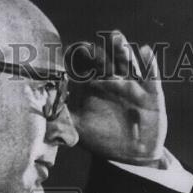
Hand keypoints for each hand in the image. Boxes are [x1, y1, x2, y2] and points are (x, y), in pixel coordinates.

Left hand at [70, 31, 167, 164]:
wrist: (131, 155)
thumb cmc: (104, 139)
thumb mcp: (80, 129)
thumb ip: (62, 118)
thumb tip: (40, 112)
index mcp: (98, 85)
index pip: (89, 66)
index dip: (81, 58)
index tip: (72, 51)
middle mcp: (116, 81)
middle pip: (108, 60)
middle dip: (101, 51)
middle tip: (91, 44)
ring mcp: (134, 86)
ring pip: (128, 63)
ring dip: (122, 50)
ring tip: (116, 37)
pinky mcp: (152, 95)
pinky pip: (151, 78)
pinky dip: (150, 64)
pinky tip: (145, 50)